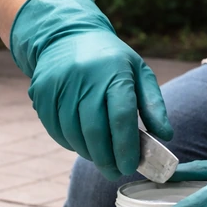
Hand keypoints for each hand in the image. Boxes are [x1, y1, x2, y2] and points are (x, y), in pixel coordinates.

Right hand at [10, 0, 172, 178]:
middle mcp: (85, 77)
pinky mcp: (41, 91)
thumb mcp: (139, 72)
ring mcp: (60, 84)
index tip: (129, 166)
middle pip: (95, 131)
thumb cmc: (111, 59)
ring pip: (73, 133)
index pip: (121, 117)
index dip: (126, 147)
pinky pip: (55, 129)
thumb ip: (154, 104)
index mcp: (114, 72)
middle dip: (106, 158)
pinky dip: (69, 142)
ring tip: (100, 159)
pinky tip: (81, 144)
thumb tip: (165, 136)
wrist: (67, 34)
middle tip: (114, 172)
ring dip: (88, 153)